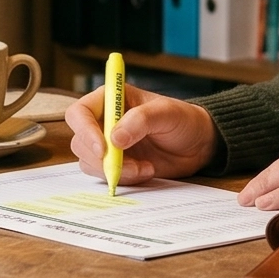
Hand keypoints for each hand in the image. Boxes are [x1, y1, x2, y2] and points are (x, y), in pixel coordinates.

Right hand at [66, 83, 217, 185]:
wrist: (198, 144)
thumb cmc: (183, 120)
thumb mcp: (167, 113)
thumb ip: (141, 120)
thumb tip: (115, 139)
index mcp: (111, 100)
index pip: (79, 113)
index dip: (85, 132)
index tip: (104, 149)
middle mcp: (104, 122)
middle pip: (80, 142)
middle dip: (102, 158)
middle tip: (129, 164)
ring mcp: (108, 145)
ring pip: (90, 163)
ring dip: (116, 170)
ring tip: (145, 167)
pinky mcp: (117, 164)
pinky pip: (106, 176)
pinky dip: (124, 178)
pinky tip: (147, 171)